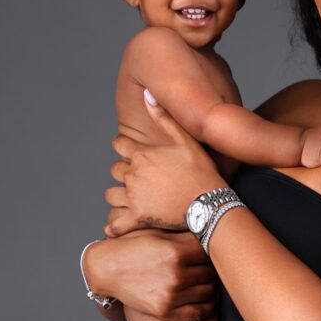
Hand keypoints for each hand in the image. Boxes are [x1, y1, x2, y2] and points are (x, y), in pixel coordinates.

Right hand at [82, 228, 216, 320]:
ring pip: (209, 291)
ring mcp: (171, 295)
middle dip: (212, 268)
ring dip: (211, 286)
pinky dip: (208, 305)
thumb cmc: (132, 248)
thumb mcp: (157, 235)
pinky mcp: (166, 311)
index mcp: (175, 252)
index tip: (212, 250)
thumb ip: (184, 236)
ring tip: (206, 280)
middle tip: (210, 266)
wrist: (107, 269)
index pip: (210, 252)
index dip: (212, 250)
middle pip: (211, 272)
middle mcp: (176, 274)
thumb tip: (211, 234)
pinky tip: (206, 298)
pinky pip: (200, 311)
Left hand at [111, 90, 226, 228]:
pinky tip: (117, 226)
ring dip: (119, 195)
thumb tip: (147, 93)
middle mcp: (133, 173)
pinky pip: (116, 223)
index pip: (119, 144)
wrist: (209, 203)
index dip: (123, 147)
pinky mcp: (138, 217)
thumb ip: (163, 117)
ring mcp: (134, 196)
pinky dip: (114, 226)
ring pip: (111, 194)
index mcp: (141, 153)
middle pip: (115, 169)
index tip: (130, 152)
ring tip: (132, 198)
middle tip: (139, 177)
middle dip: (124, 171)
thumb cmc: (201, 171)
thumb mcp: (185, 139)